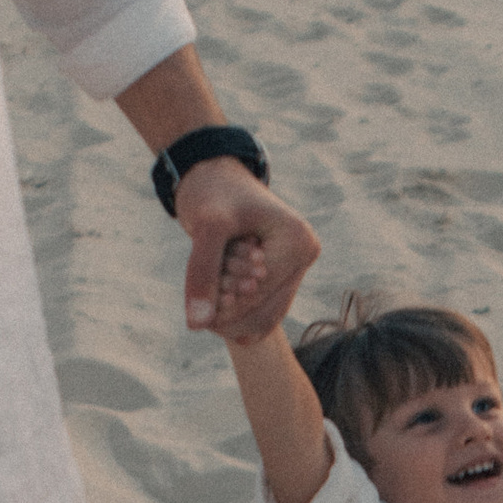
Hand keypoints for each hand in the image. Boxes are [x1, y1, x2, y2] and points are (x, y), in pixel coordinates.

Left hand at [175, 160, 318, 341]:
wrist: (214, 177)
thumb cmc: (212, 194)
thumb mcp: (205, 228)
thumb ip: (201, 273)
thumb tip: (197, 326)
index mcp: (299, 242)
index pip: (258, 297)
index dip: (221, 305)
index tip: (197, 292)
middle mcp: (305, 257)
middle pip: (265, 316)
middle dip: (227, 314)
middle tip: (200, 297)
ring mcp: (295, 268)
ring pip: (262, 321)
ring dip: (229, 317)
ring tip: (209, 289)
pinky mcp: (282, 276)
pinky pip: (259, 315)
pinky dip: (233, 316)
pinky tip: (215, 295)